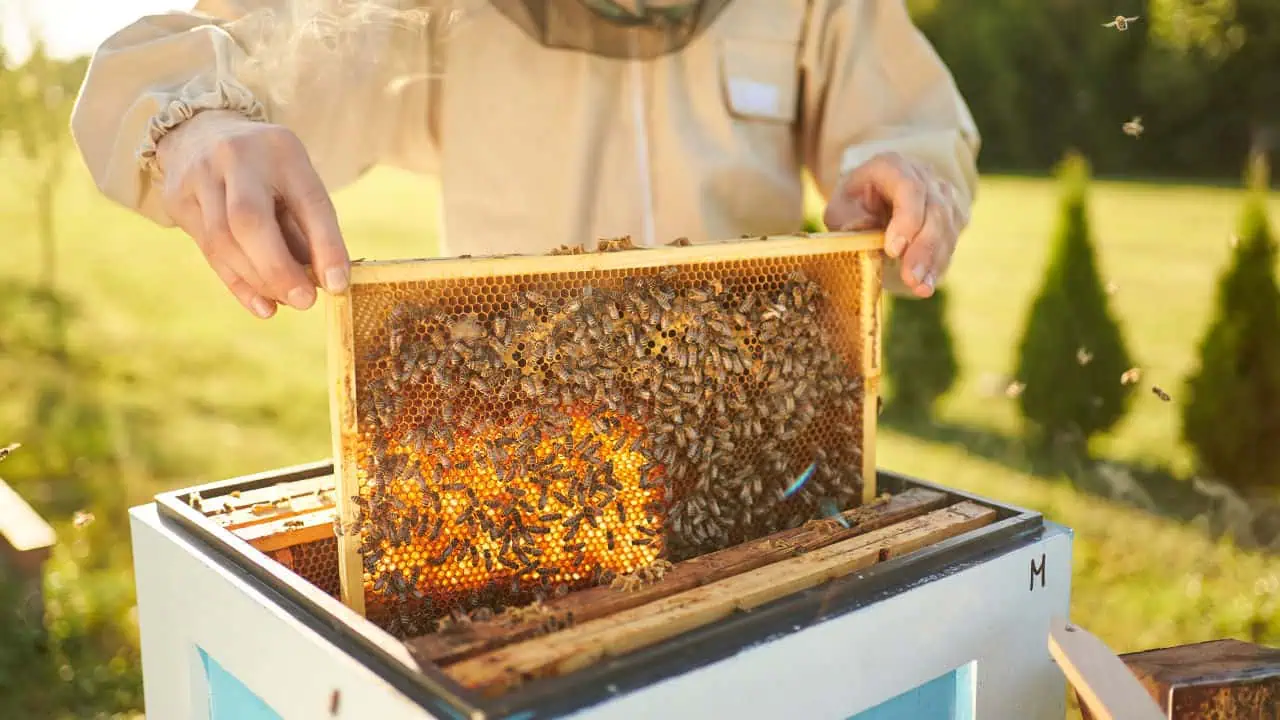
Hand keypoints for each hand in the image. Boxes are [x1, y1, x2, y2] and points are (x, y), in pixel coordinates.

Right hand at [157, 110, 348, 317]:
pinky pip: (207, 250)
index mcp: (282, 148)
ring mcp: (200, 176)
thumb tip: (325, 282)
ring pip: (222, 240)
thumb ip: (309, 227)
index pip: (308, 200)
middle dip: (278, 268)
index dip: (326, 246)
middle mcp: (236, 157)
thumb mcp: (296, 181)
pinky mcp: (178, 199)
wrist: (202, 133)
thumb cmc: (266, 169)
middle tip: (305, 301)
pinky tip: (262, 305)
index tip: (338, 284)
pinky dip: (238, 283)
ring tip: (285, 300)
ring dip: (258, 280)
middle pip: (249, 220)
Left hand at [823, 152, 967, 297]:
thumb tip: (866, 231)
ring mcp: (942, 193)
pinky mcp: (952, 214)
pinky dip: (938, 264)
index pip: (909, 188)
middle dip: (923, 248)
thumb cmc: (853, 204)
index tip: (893, 250)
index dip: (906, 220)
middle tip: (910, 278)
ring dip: (934, 261)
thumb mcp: (840, 210)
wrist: (872, 198)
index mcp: (891, 166)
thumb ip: (848, 220)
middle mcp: (922, 175)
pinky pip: (951, 240)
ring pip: (947, 227)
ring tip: (920, 288)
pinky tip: (926, 284)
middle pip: (935, 210)